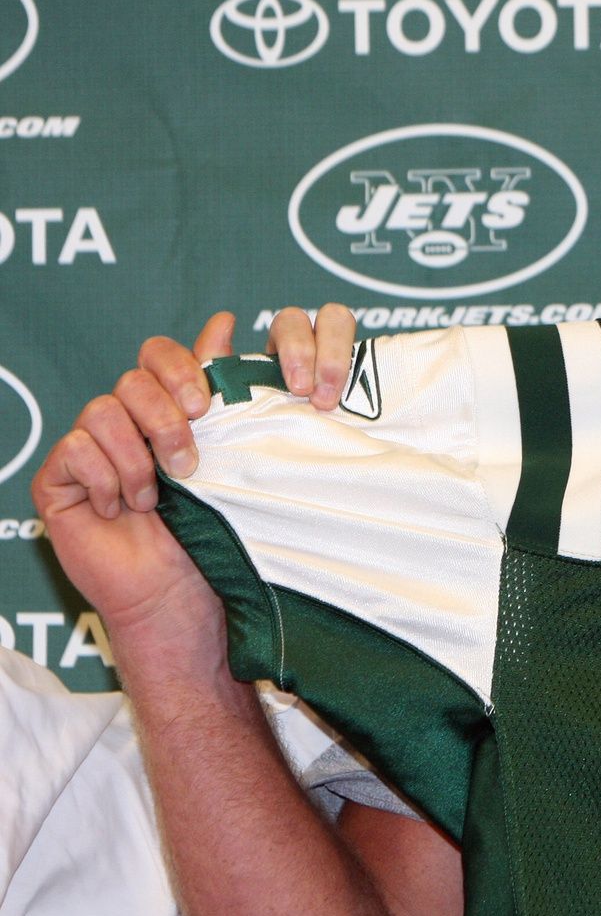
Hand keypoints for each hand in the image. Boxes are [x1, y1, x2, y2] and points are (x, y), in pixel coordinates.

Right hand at [30, 305, 356, 651]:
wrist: (182, 594)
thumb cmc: (212, 532)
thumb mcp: (228, 455)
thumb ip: (220, 390)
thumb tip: (224, 321)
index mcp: (166, 410)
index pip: (158, 355)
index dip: (181, 368)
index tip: (206, 404)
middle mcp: (124, 423)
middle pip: (133, 378)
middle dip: (167, 415)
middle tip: (189, 458)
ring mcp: (87, 450)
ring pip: (102, 411)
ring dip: (139, 455)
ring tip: (160, 495)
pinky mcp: (58, 481)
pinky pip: (74, 450)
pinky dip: (107, 478)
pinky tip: (125, 509)